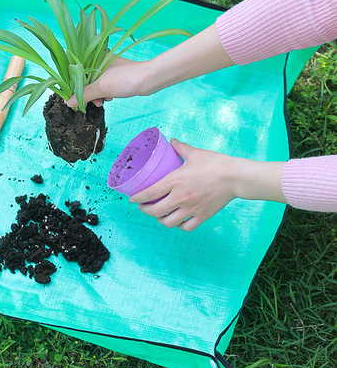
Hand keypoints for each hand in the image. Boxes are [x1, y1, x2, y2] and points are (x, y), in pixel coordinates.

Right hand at [66, 57, 148, 107]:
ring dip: (95, 95)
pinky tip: (109, 98)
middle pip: (83, 79)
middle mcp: (99, 61)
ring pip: (94, 84)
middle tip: (88, 103)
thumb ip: (84, 94)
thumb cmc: (126, 79)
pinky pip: (103, 86)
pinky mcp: (115, 76)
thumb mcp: (102, 87)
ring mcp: (107, 69)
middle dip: (86, 93)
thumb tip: (69, 102)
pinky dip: (104, 94)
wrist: (149, 80)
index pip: (75, 71)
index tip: (70, 97)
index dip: (71, 85)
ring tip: (101, 102)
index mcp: (93, 57)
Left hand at [129, 139, 285, 230]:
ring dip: (160, 220)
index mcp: (175, 181)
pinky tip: (177, 221)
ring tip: (159, 214)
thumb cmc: (216, 163)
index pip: (149, 193)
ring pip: (169, 222)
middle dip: (145, 210)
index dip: (137, 198)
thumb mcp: (195, 153)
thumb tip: (171, 140)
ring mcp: (191, 209)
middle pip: (155, 211)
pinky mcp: (202, 216)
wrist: (236, 177)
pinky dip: (178, 226)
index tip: (132, 199)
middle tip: (143, 207)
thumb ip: (180, 148)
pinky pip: (186, 227)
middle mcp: (180, 197)